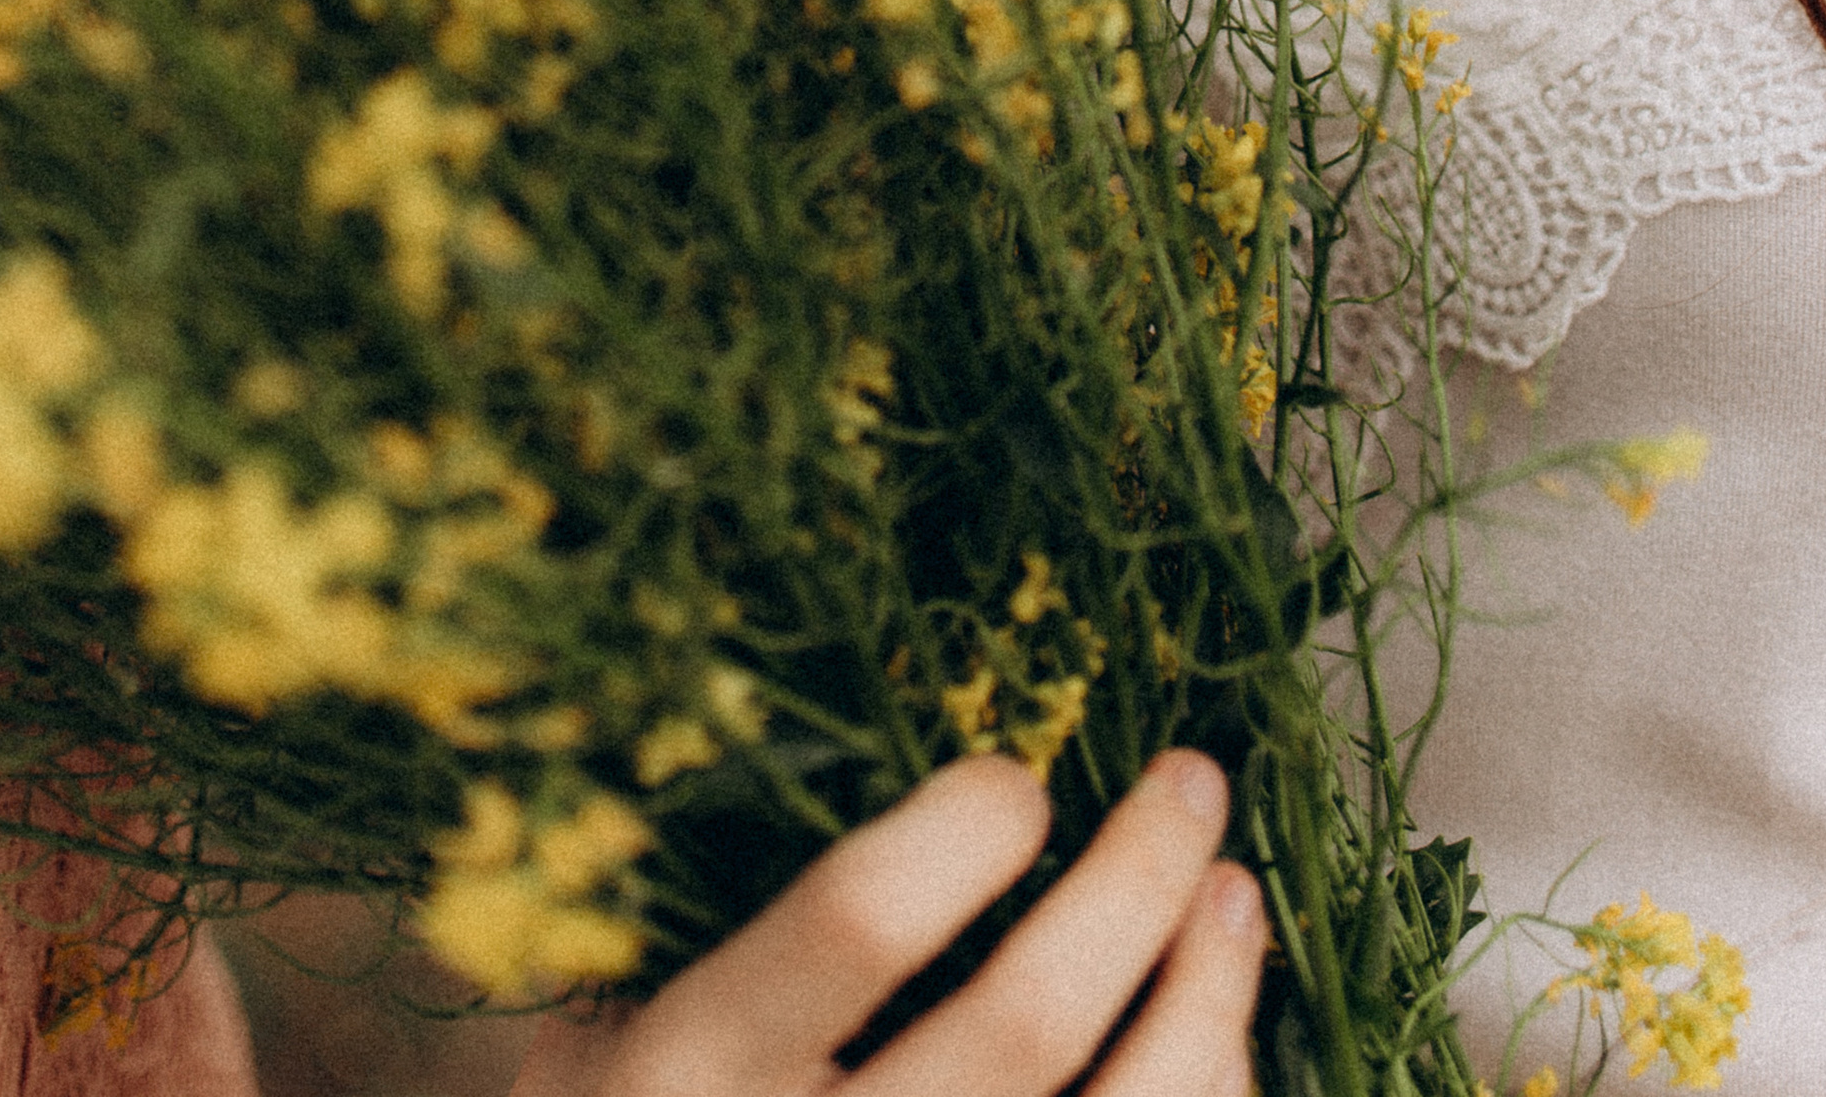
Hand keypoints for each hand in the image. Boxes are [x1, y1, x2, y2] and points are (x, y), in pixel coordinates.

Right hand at [507, 753, 1264, 1096]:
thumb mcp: (590, 1051)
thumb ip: (688, 942)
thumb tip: (840, 760)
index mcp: (689, 1073)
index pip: (855, 924)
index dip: (958, 834)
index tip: (1019, 780)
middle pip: (1025, 1024)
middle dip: (1134, 882)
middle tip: (1191, 782)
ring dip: (1208, 999)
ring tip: (1236, 899)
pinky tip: (1218, 1036)